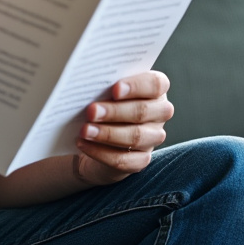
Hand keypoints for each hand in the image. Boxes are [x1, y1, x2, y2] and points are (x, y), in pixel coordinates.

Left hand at [73, 71, 173, 185]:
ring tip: (85, 130)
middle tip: (91, 111)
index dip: (137, 86)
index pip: (156, 84)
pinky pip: (124, 159)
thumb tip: (88, 84)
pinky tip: (84, 144)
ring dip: (107, 134)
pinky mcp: (141, 160)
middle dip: (115, 112)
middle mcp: (160, 113)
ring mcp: (153, 138)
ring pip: (135, 136)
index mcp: (156, 89)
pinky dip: (101, 153)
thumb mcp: (106, 90)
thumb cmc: (105, 102)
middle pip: (143, 111)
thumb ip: (104, 84)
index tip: (115, 89)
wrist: (100, 136)